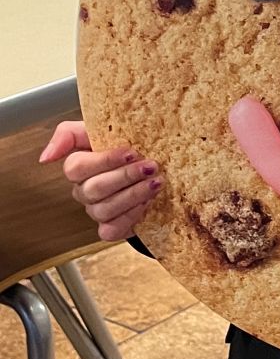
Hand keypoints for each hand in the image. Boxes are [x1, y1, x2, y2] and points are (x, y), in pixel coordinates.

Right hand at [39, 121, 160, 242]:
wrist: (154, 166)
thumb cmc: (125, 145)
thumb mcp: (99, 129)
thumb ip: (68, 134)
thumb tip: (45, 157)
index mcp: (79, 166)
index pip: (76, 167)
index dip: (104, 160)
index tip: (131, 152)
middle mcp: (85, 190)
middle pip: (94, 188)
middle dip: (125, 176)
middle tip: (150, 166)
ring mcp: (97, 210)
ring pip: (104, 209)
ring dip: (134, 195)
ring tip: (156, 182)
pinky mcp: (112, 227)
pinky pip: (111, 230)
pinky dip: (130, 217)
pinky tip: (147, 203)